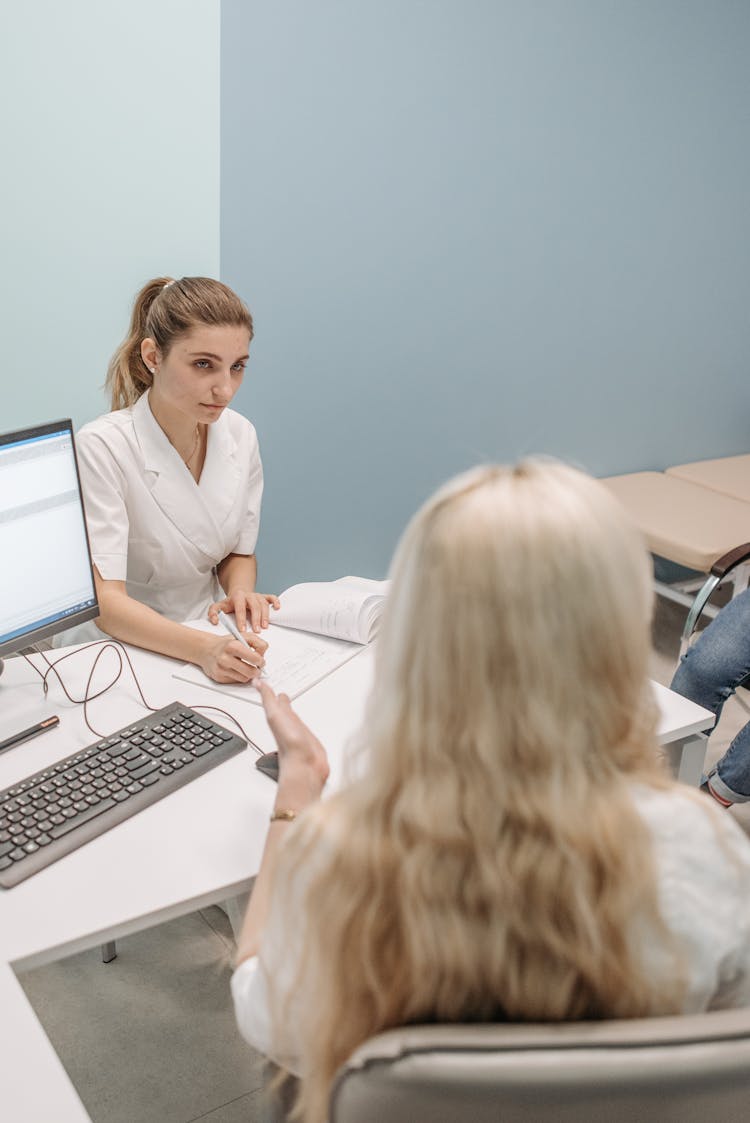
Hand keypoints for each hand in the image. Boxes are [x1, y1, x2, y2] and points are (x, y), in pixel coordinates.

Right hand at [199, 632, 267, 683]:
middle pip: (251, 672)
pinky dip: (239, 676)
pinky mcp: (219, 678)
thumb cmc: (227, 643)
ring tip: (245, 666)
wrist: (207, 650)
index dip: (261, 661)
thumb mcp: (243, 636)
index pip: (255, 658)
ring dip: (248, 674)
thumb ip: (258, 642)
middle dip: (257, 671)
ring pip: (245, 679)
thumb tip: (263, 655)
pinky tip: (236, 669)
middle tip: (257, 667)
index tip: (261, 660)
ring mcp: (221, 669)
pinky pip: (236, 681)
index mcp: (232, 646)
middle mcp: (225, 658)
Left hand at [208, 589, 280, 633]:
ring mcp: (258, 595)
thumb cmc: (230, 603)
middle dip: (256, 619)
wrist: (238, 593)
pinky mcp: (264, 596)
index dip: (241, 619)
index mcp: (237, 596)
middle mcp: (249, 595)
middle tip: (257, 631)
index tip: (242, 630)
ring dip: (265, 615)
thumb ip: (212, 613)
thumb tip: (215, 621)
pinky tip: (277, 608)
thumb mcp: (218, 606)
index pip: (240, 608)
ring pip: (263, 604)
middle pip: (254, 606)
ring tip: (265, 626)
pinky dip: (276, 602)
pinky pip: (272, 597)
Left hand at [255, 679, 329, 803]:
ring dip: (289, 708)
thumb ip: (268, 698)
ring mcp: (298, 732)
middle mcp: (287, 724)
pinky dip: (302, 720)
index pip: (273, 699)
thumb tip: (257, 682)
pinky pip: (304, 725)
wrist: (305, 766)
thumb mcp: (275, 715)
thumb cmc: (289, 743)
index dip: (268, 690)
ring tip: (287, 700)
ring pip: (292, 715)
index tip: (264, 681)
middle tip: (278, 689)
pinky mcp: (309, 739)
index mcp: (278, 716)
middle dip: (280, 698)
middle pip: (282, 707)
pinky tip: (301, 720)